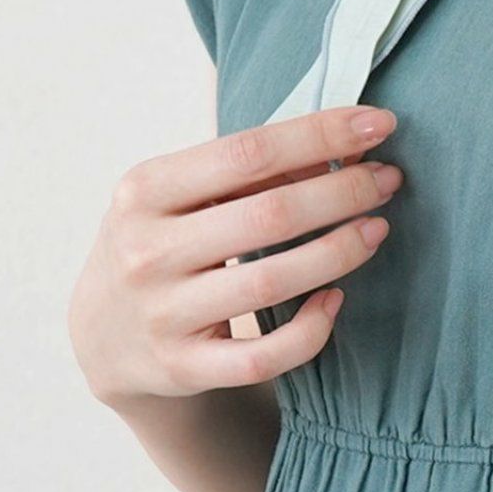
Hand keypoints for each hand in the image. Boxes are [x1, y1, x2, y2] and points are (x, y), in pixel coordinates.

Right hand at [68, 104, 402, 410]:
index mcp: (145, 190)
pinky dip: (311, 329)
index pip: (249, 152)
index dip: (322, 135)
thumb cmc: (164, 241)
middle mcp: (147, 251)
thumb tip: (351, 140)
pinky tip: (336, 299)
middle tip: (388, 179)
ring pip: (273, 282)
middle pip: (270, 215)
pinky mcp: (182, 368)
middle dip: (344, 192)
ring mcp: (163, 315)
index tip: (382, 123)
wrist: (104, 335)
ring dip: (340, 251)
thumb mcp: (185, 195)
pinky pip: (264, 355)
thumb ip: (257, 168)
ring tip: (377, 229)